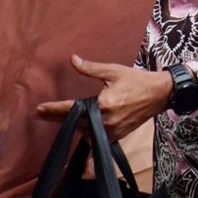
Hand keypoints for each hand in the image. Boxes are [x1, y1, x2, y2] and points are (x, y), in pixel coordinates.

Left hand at [36, 56, 172, 140]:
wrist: (158, 95)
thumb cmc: (136, 80)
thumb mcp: (113, 71)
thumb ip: (90, 68)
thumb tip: (73, 59)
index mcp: (104, 104)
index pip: (72, 108)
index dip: (53, 109)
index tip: (38, 109)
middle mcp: (106, 121)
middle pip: (74, 122)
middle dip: (56, 117)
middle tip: (39, 113)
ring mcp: (112, 131)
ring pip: (83, 131)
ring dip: (72, 124)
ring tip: (57, 117)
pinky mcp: (117, 136)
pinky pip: (95, 137)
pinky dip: (86, 131)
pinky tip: (77, 128)